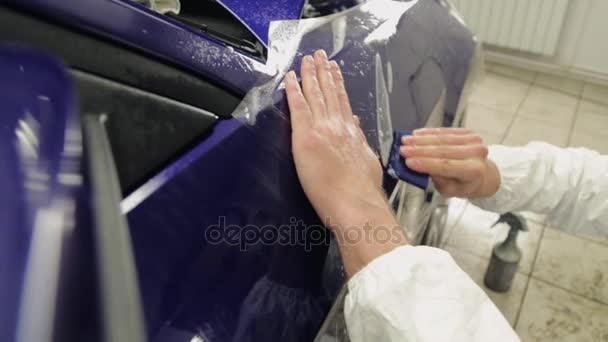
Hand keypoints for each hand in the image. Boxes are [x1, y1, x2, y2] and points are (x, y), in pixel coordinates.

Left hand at [285, 50, 385, 227]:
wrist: (356, 202)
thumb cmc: (362, 191)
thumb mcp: (368, 161)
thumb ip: (360, 143)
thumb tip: (357, 130)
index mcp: (352, 133)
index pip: (343, 102)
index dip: (338, 84)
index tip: (335, 70)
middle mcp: (338, 125)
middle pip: (329, 92)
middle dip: (324, 71)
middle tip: (319, 55)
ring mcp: (322, 128)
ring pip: (315, 94)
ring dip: (310, 74)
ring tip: (307, 59)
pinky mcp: (306, 136)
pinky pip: (298, 106)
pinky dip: (294, 90)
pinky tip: (290, 78)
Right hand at [400, 128, 500, 198]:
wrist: (481, 174)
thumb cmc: (464, 184)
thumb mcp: (450, 191)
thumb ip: (439, 180)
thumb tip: (423, 168)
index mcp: (474, 171)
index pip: (446, 166)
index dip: (426, 163)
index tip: (408, 162)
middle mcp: (477, 154)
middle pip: (443, 150)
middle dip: (419, 150)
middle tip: (403, 150)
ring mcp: (473, 141)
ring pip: (442, 139)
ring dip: (421, 139)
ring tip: (406, 141)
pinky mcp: (468, 132)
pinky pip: (445, 131)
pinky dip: (429, 132)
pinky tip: (417, 133)